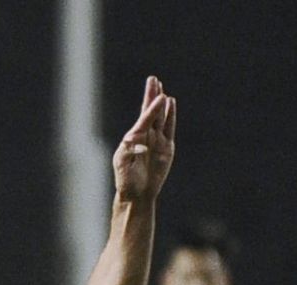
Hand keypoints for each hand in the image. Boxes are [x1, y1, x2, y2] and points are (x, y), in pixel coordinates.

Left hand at [113, 76, 175, 202]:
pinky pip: (170, 127)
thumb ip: (130, 148)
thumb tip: (138, 135)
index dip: (151, 106)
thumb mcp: (124, 162)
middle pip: (150, 112)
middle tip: (153, 79)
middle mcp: (145, 136)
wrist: (138, 193)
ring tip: (162, 88)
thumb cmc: (127, 179)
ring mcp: (157, 140)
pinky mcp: (167, 146)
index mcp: (132, 138)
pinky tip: (171, 104)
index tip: (158, 94)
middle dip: (152, 96)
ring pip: (161, 117)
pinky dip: (171, 116)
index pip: (143, 118)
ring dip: (162, 103)